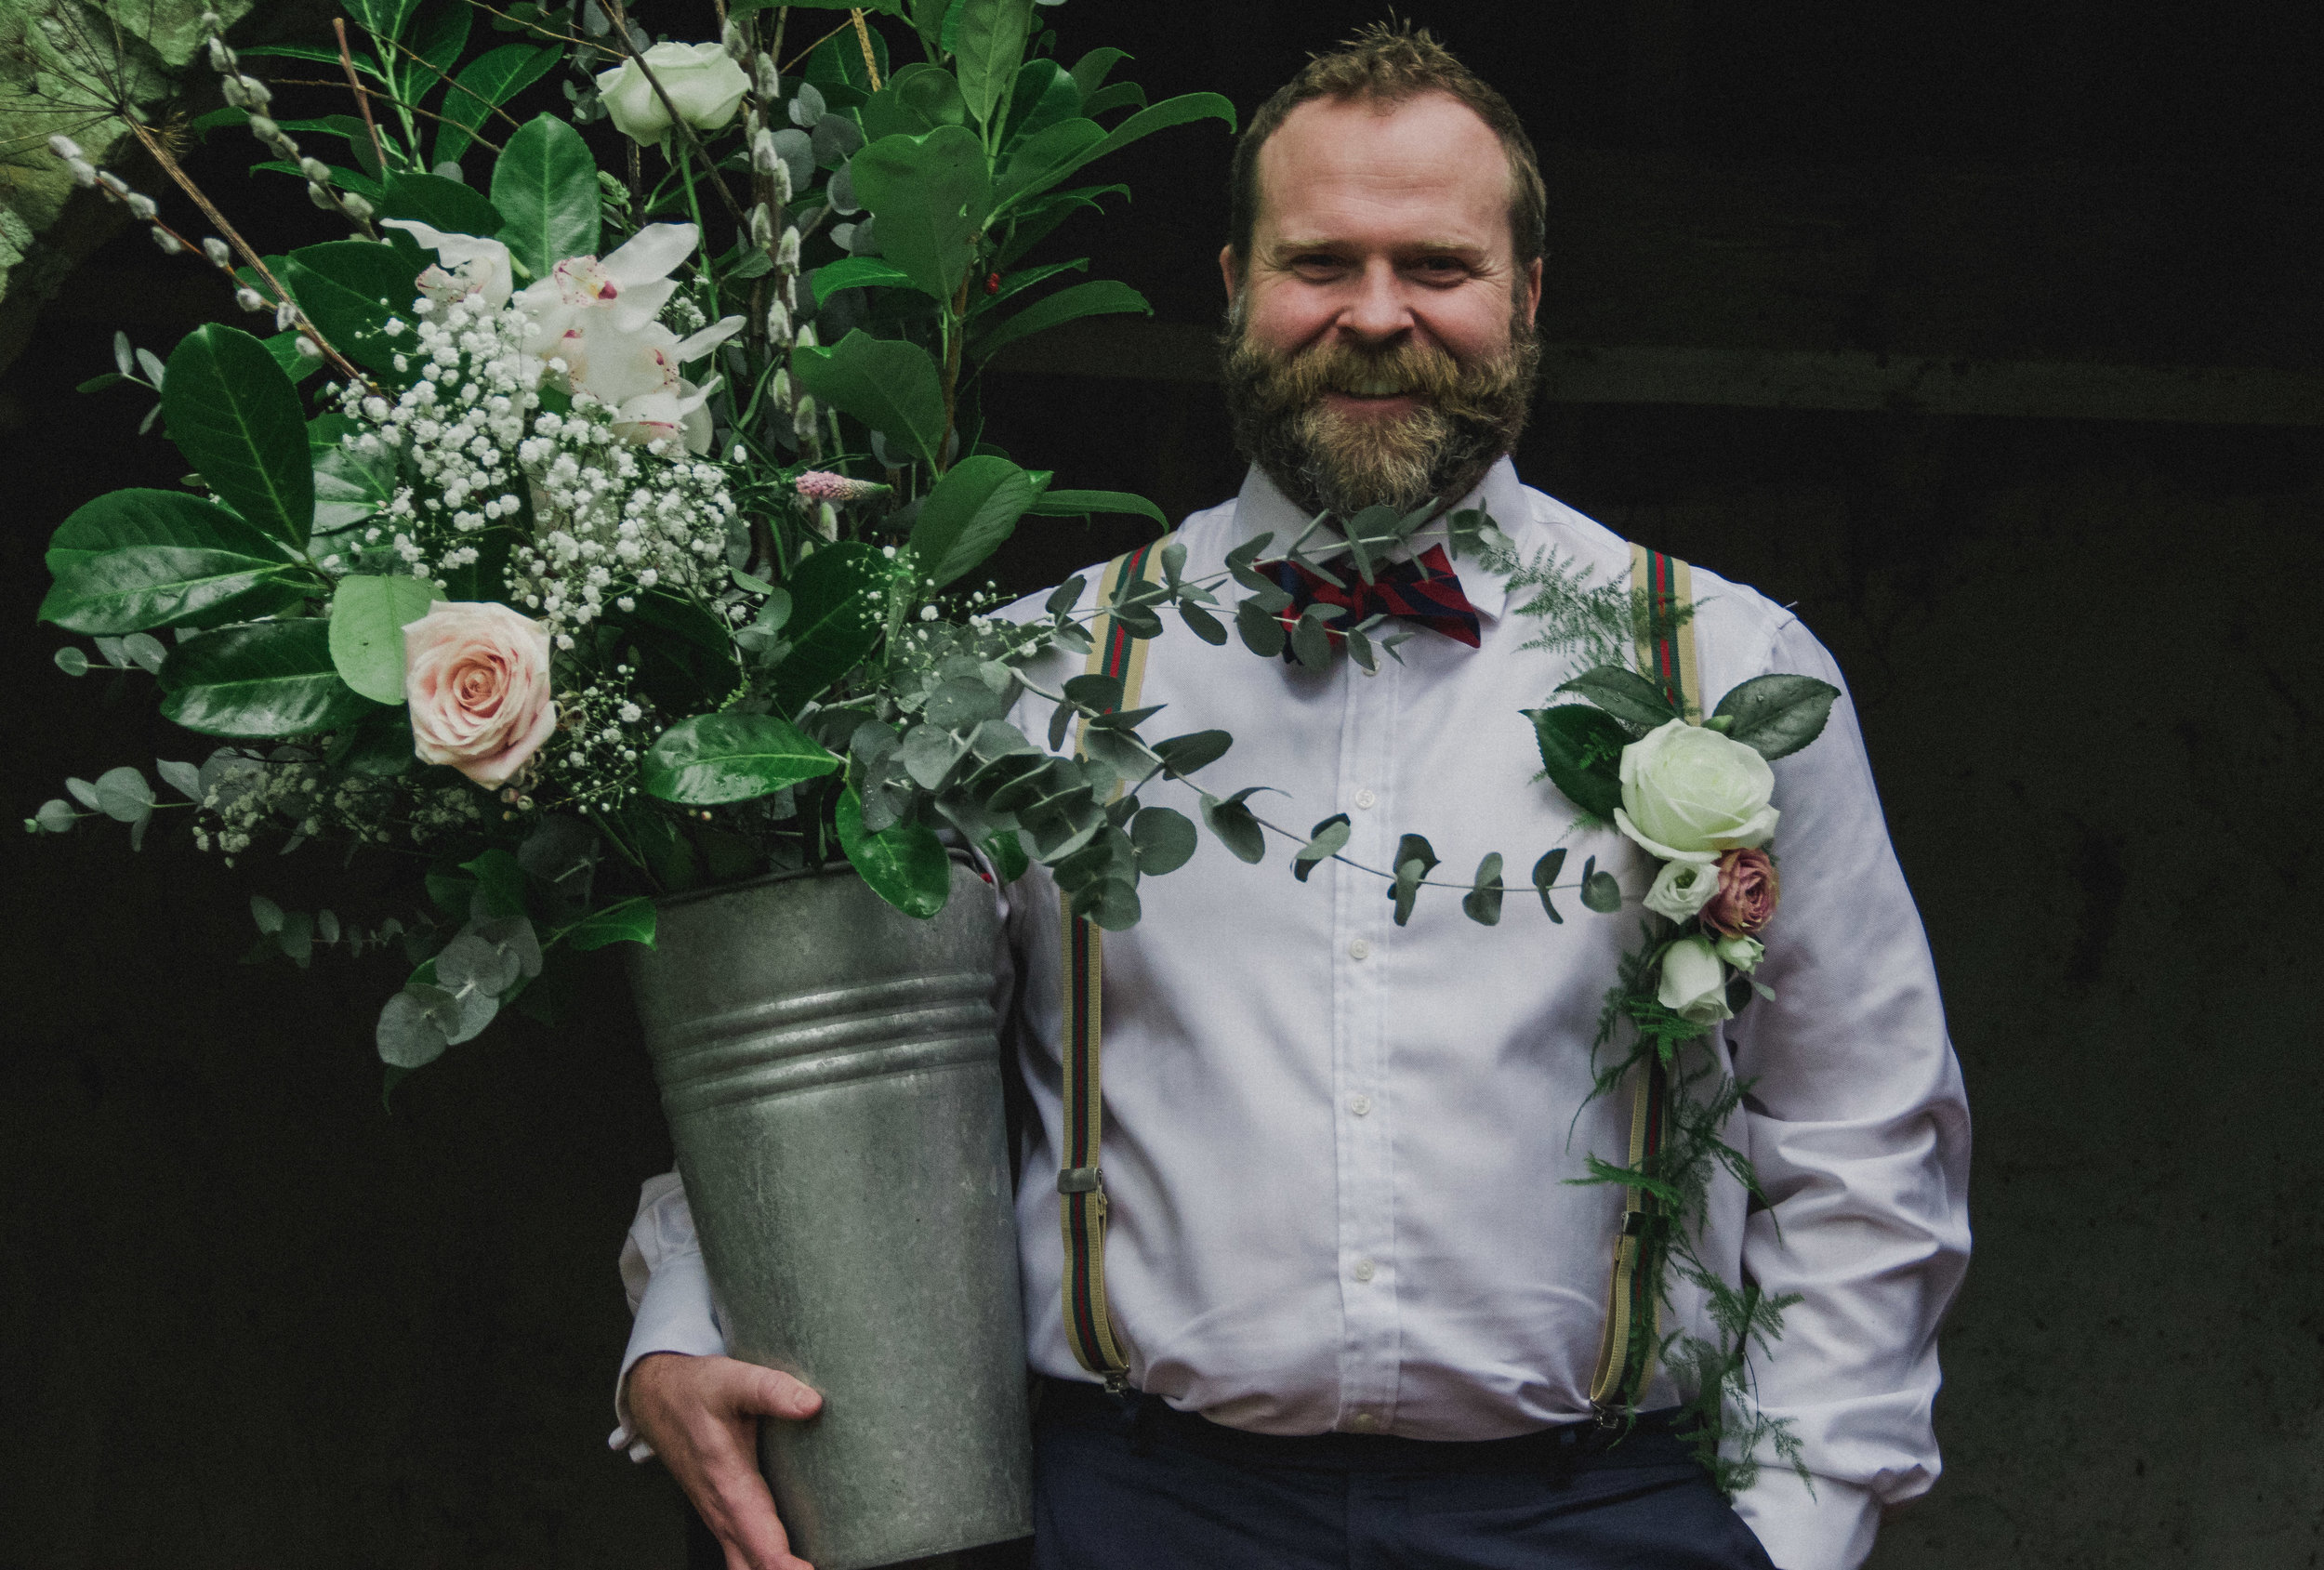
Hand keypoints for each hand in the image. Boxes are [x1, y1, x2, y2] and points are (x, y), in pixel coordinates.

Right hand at [626, 1351, 824, 1569]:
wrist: (655, 1397)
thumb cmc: (694, 1390)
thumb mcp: (733, 1380)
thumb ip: (772, 1391)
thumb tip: (812, 1404)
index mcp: (728, 1487)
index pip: (761, 1546)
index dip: (785, 1569)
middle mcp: (723, 1512)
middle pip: (753, 1568)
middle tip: (819, 1569)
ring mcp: (721, 1518)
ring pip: (745, 1567)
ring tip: (807, 1567)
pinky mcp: (723, 1515)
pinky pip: (743, 1557)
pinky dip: (763, 1565)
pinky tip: (790, 1563)